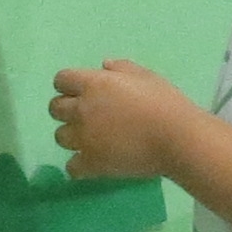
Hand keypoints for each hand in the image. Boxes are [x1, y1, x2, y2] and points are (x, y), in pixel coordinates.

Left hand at [50, 60, 192, 179]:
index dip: (69, 85)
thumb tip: (104, 65)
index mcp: (93, 84)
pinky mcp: (92, 164)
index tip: (81, 90)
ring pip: (60, 137)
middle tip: (86, 115)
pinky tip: (93, 162)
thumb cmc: (165, 102)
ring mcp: (84, 139)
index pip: (61, 80)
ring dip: (72, 136)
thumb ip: (121, 68)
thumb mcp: (146, 76)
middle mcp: (82, 110)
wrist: (176, 138)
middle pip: (54, 108)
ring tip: (91, 140)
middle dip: (66, 110)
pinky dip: (80, 165)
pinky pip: (72, 167)